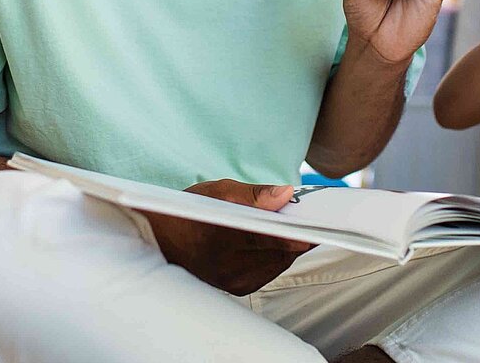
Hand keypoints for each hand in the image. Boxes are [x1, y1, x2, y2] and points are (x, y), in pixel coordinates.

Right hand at [142, 179, 312, 295]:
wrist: (160, 244)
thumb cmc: (187, 213)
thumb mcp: (216, 192)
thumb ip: (254, 195)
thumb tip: (286, 194)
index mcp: (222, 237)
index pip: (271, 239)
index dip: (299, 234)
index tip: (319, 225)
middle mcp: (229, 265)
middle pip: (281, 253)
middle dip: (298, 235)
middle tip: (313, 219)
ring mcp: (234, 280)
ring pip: (279, 263)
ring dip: (290, 247)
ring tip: (296, 227)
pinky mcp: (238, 289)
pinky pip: (270, 272)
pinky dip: (278, 257)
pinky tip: (278, 243)